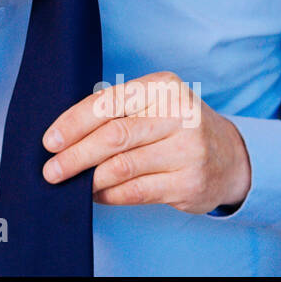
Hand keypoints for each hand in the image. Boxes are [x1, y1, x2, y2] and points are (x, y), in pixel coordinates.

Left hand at [40, 71, 251, 213]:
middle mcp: (179, 115)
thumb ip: (115, 112)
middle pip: (114, 136)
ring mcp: (188, 150)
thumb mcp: (153, 104)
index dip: (74, 123)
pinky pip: (137, 191)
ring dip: (89, 178)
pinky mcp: (190, 182)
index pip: (108, 103)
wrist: (229, 156)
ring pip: (123, 166)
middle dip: (76, 155)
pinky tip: (96, 194)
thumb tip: (63, 136)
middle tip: (52, 169)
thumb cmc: (176, 126)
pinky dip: (110, 194)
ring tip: (70, 184)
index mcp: (163, 87)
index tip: (50, 141)